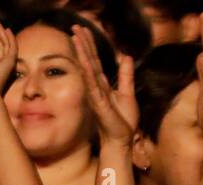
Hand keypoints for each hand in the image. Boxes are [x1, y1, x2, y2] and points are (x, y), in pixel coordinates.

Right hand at [72, 25, 135, 147]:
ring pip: (88, 69)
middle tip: (75, 26)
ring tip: (76, 36)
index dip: (89, 45)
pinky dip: (88, 71)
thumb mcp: (127, 93)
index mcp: (102, 85)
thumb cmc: (123, 122)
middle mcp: (96, 88)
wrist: (122, 140)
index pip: (94, 61)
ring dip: (82, 52)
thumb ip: (125, 75)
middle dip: (82, 43)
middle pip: (88, 61)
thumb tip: (126, 57)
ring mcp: (95, 95)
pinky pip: (92, 84)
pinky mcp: (99, 104)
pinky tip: (84, 59)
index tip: (83, 31)